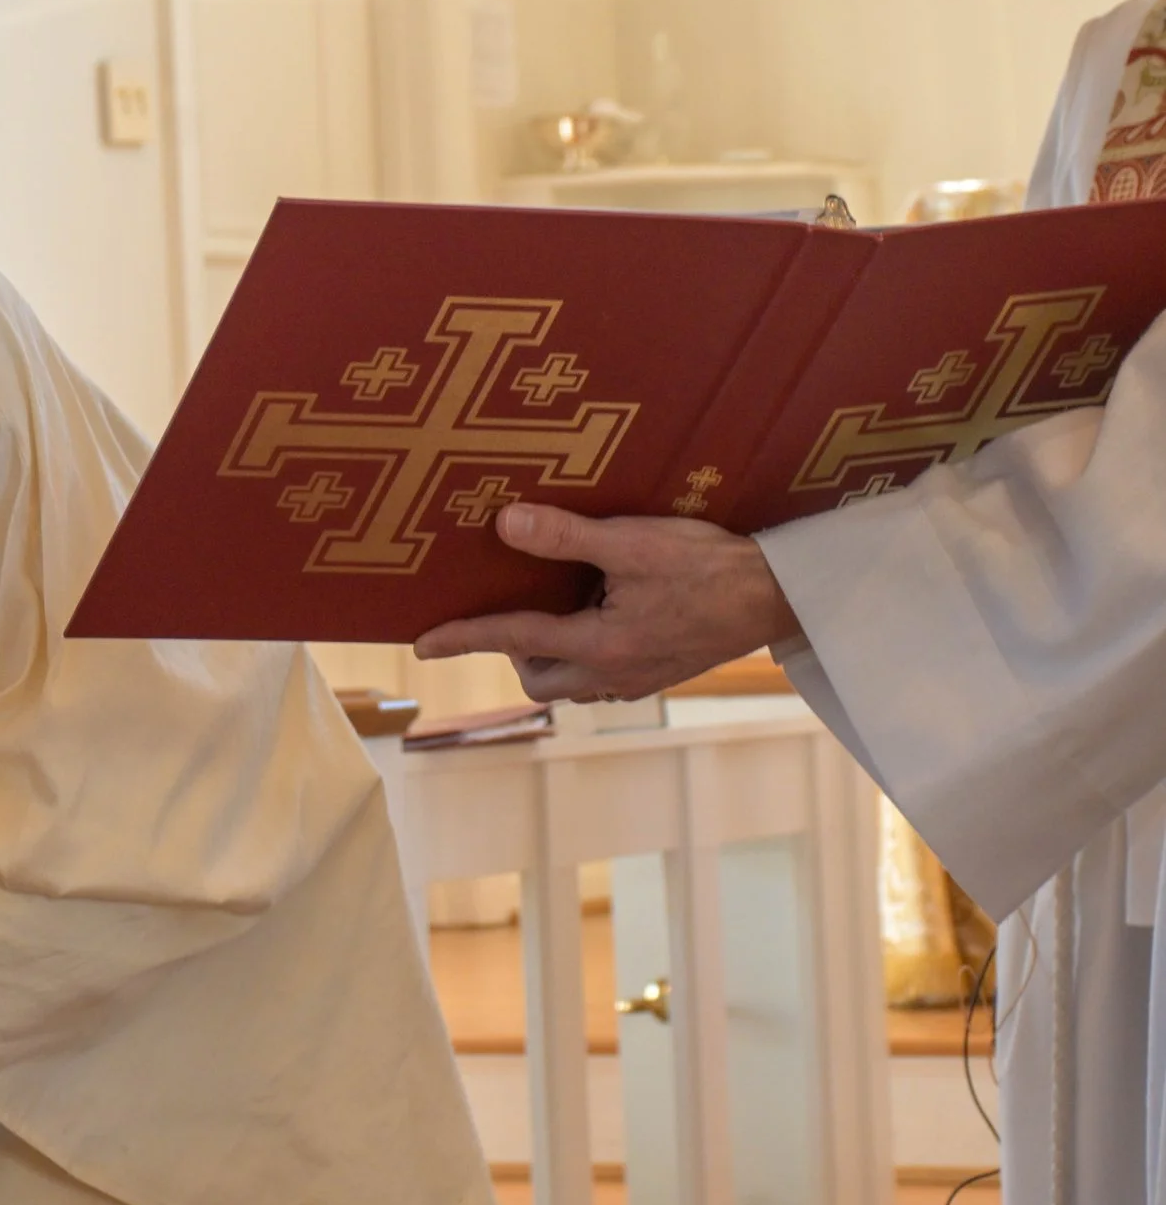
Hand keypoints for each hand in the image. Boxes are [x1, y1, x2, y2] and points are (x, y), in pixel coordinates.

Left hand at [412, 503, 802, 702]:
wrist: (783, 596)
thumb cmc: (711, 566)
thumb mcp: (635, 542)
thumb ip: (566, 536)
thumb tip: (504, 522)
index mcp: (600, 647)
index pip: (513, 639)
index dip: (463, 637)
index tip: (421, 644)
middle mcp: (614, 674)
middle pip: (538, 677)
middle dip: (513, 649)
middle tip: (516, 605)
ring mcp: (639, 679)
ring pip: (570, 682)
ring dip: (550, 653)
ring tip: (556, 605)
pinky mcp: (659, 672)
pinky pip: (601, 674)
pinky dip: (583, 652)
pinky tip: (599, 611)